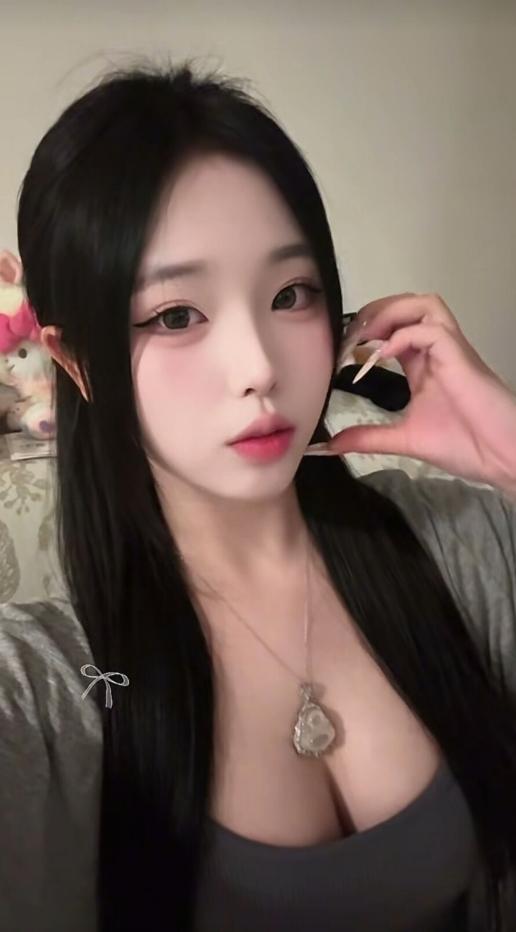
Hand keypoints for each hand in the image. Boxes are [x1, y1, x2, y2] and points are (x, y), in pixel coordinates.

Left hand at [327, 293, 515, 489]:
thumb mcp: (404, 439)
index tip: (341, 354)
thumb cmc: (466, 445)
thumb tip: (331, 446)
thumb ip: (368, 438)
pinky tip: (383, 357)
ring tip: (366, 339)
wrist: (502, 457)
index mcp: (424, 364)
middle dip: (374, 313)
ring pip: (424, 304)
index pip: (394, 327)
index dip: (366, 332)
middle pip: (407, 304)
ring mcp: (451, 350)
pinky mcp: (461, 357)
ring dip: (390, 313)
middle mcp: (438, 350)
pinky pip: (432, 329)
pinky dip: (404, 336)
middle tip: (348, 340)